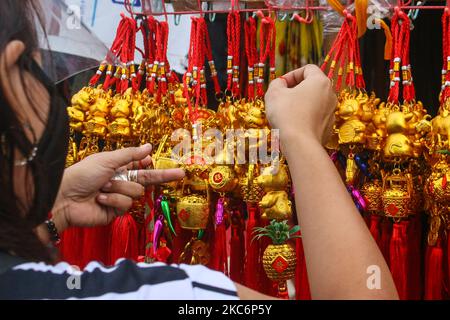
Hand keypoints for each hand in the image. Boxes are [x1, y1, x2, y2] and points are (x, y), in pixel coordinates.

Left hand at [51, 144, 184, 232]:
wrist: (64, 198)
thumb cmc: (82, 174)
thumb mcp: (107, 159)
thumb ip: (130, 155)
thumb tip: (149, 147)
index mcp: (119, 167)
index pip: (142, 166)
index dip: (152, 164)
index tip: (165, 162)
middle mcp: (121, 182)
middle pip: (148, 179)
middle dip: (165, 176)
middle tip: (181, 173)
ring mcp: (119, 197)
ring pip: (136, 192)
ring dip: (119, 188)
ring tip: (102, 188)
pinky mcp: (116, 212)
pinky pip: (125, 205)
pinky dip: (113, 200)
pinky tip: (100, 199)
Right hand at [265, 64, 336, 144]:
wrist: (299, 144)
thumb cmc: (287, 114)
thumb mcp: (274, 93)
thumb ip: (277, 83)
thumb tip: (281, 84)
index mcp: (320, 81)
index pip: (307, 69)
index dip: (291, 74)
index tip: (280, 85)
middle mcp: (330, 95)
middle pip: (312, 86)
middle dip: (295, 90)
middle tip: (281, 98)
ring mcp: (331, 112)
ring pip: (313, 102)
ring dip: (299, 104)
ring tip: (285, 113)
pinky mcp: (328, 127)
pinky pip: (314, 117)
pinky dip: (304, 118)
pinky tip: (293, 125)